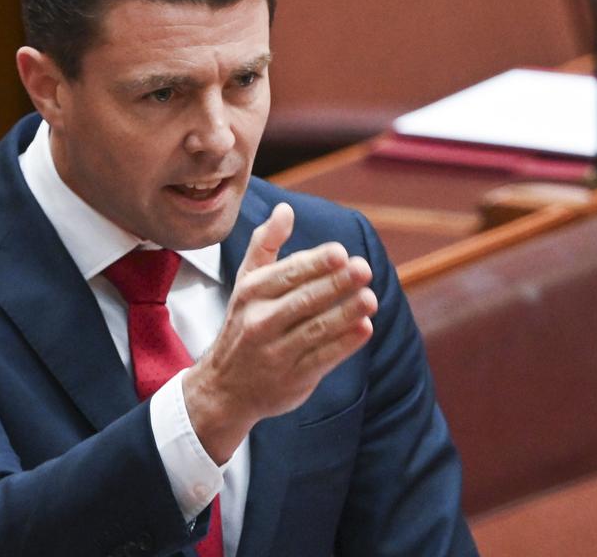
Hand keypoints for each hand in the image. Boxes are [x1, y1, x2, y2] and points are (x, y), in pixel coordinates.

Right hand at [183, 203, 375, 463]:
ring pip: (315, 329)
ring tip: (370, 298)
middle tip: (363, 268)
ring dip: (345, 313)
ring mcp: (276, 353)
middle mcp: (261, 322)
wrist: (225, 388)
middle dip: (335, 284)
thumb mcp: (247, 283)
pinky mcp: (294, 378)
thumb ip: (266, 244)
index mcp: (251, 293)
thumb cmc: (244, 324)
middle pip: (303, 300)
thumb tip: (285, 209)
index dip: (314, 263)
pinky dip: (344, 344)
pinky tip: (364, 328)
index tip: (340, 252)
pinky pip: (322, 359)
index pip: (287, 274)